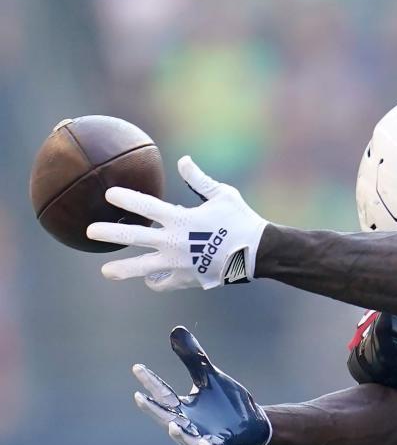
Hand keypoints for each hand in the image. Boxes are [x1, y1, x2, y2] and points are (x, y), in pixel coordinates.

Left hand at [87, 156, 267, 290]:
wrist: (258, 252)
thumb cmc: (241, 219)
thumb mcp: (222, 194)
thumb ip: (199, 180)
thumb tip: (183, 161)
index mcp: (181, 218)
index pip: (146, 205)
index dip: (126, 198)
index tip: (109, 195)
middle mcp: (174, 241)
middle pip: (133, 237)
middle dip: (110, 233)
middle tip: (91, 231)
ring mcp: (179, 263)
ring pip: (142, 268)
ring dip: (122, 269)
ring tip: (106, 271)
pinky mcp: (188, 279)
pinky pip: (164, 283)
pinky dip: (156, 281)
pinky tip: (150, 279)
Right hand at [133, 326, 270, 444]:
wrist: (250, 424)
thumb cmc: (225, 402)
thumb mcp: (209, 376)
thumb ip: (193, 358)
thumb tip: (176, 331)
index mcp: (182, 407)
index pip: (162, 393)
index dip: (150, 380)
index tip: (137, 367)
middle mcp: (189, 424)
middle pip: (166, 418)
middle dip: (153, 411)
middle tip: (140, 399)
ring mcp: (203, 436)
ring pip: (187, 438)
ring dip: (179, 434)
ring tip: (173, 425)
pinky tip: (209, 443)